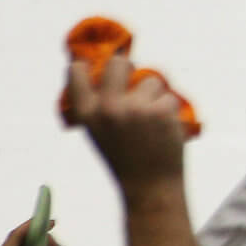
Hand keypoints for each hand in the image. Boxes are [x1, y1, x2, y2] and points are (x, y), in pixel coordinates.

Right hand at [68, 51, 188, 190]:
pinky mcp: (160, 110)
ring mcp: (135, 108)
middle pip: (119, 62)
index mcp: (87, 114)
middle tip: (133, 75)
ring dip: (155, 96)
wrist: (149, 185)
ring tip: (150, 122)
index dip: (85, 63)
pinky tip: (163, 130)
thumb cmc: (125, 155)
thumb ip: (100, 104)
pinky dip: (170, 110)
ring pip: (152, 81)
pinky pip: (169, 97)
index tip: (91, 60)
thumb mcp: (100, 130)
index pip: (76, 72)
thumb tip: (112, 66)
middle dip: (129, 66)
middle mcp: (108, 108)